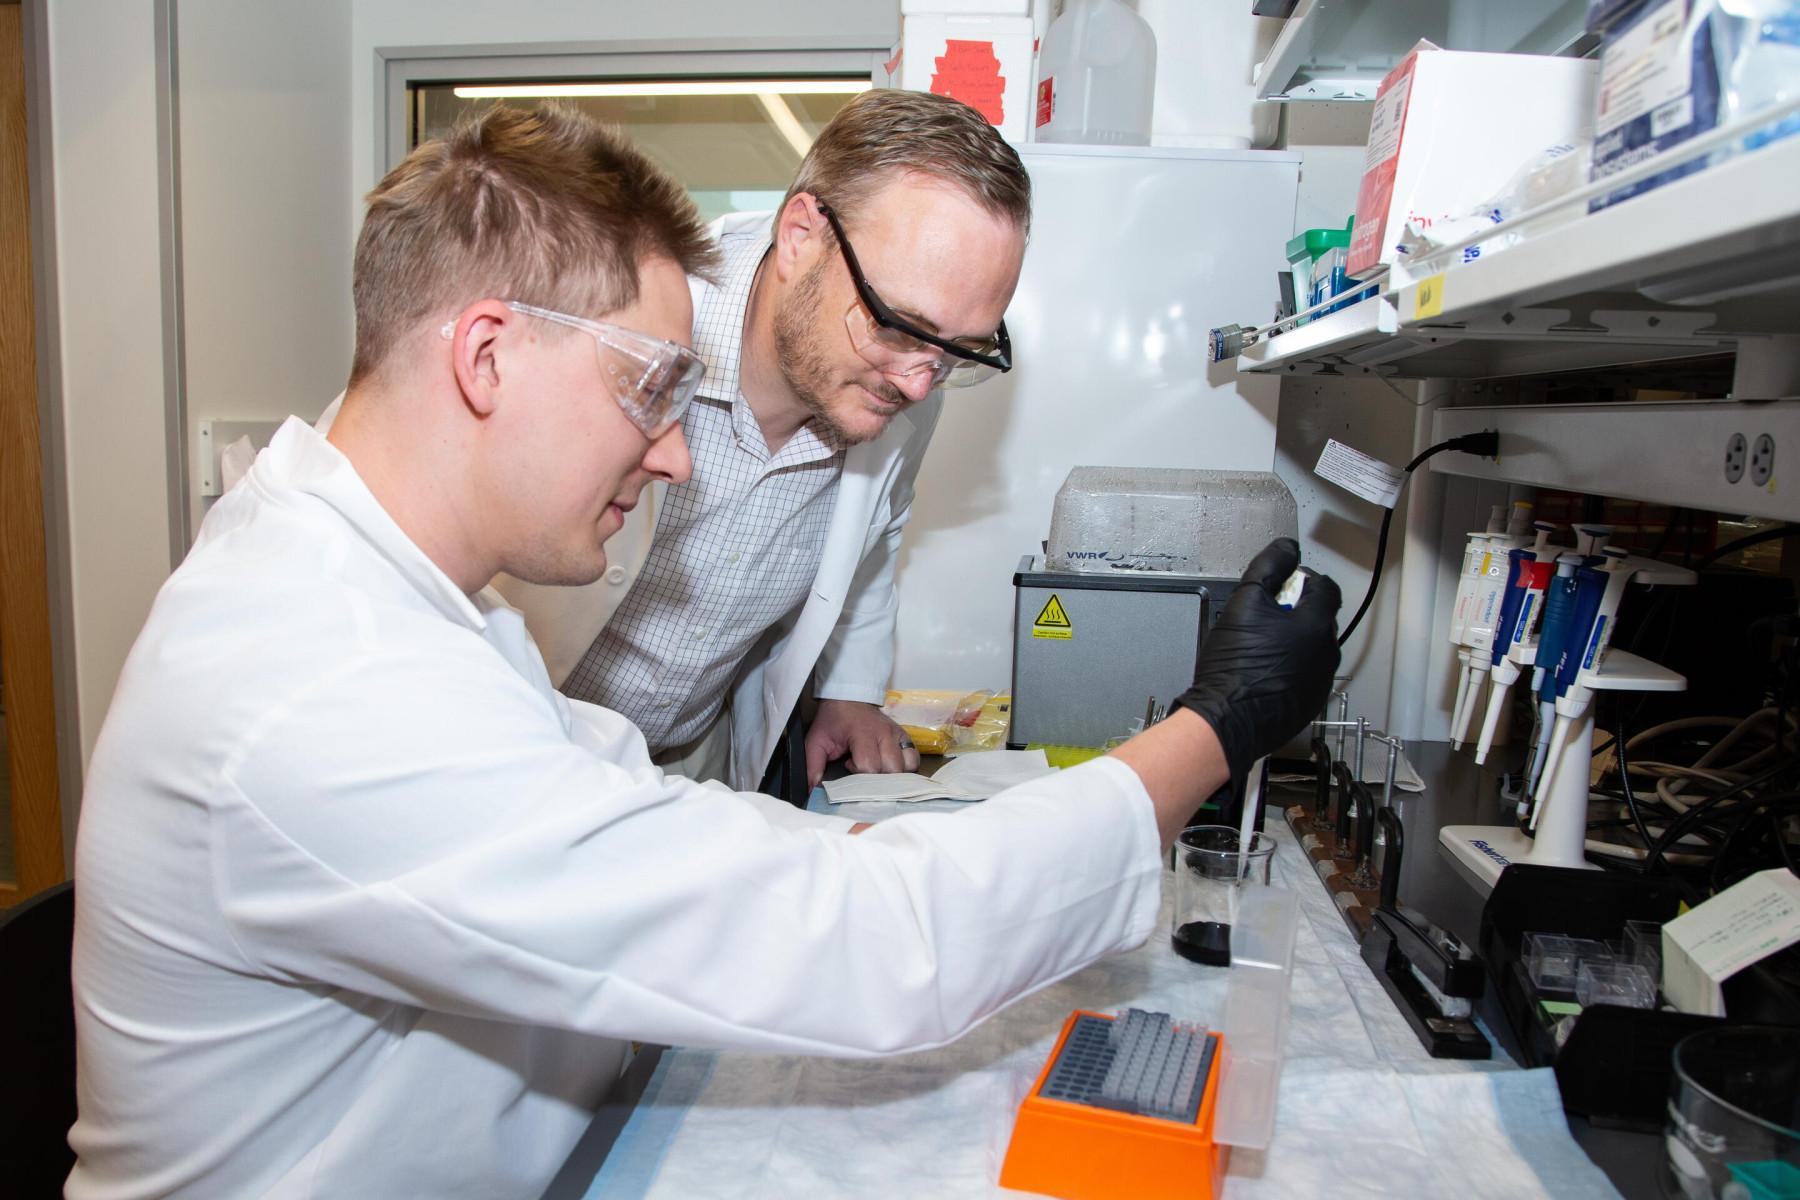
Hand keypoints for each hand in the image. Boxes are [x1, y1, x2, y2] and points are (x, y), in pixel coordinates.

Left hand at [805, 700, 920, 787]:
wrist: (849, 698)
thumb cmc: (834, 721)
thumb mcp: (816, 740)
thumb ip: (812, 765)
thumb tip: (810, 789)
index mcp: (863, 733)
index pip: (870, 766)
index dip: (859, 772)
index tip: (848, 765)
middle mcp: (884, 734)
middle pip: (891, 770)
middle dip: (878, 778)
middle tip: (864, 770)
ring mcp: (897, 735)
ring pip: (906, 766)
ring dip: (893, 774)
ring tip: (878, 769)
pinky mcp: (905, 736)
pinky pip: (914, 759)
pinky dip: (905, 767)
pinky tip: (890, 765)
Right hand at [1174, 538, 1340, 782]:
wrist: (1227, 720)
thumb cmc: (1235, 667)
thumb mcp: (1245, 601)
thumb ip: (1270, 567)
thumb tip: (1287, 548)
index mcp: (1317, 624)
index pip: (1326, 587)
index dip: (1304, 579)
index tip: (1283, 583)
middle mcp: (1327, 653)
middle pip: (1320, 617)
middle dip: (1296, 610)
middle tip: (1263, 615)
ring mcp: (1320, 681)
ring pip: (1313, 648)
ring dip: (1293, 640)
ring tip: (1258, 645)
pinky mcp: (1309, 703)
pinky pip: (1305, 675)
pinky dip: (1289, 667)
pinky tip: (1261, 671)